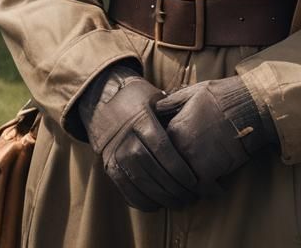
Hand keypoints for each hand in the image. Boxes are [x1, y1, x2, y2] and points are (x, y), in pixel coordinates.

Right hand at [77, 65, 197, 211]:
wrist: (102, 99)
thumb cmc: (138, 98)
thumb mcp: (155, 96)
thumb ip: (173, 111)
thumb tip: (198, 127)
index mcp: (140, 119)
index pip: (161, 148)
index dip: (178, 168)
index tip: (194, 181)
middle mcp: (125, 137)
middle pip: (151, 168)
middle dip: (173, 187)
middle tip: (191, 197)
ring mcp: (114, 153)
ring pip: (139, 182)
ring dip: (161, 197)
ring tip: (179, 203)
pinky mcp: (108, 165)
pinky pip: (125, 189)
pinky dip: (142, 201)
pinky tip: (158, 204)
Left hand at [154, 76, 275, 195]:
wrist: (246, 105)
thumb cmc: (220, 96)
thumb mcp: (190, 92)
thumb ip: (170, 103)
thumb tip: (156, 109)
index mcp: (173, 128)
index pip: (159, 150)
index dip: (165, 156)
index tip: (170, 161)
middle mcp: (180, 146)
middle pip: (169, 169)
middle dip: (174, 176)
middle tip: (181, 181)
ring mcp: (194, 159)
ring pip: (183, 182)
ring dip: (190, 186)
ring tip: (196, 187)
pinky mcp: (210, 171)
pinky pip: (202, 189)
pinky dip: (208, 191)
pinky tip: (215, 187)